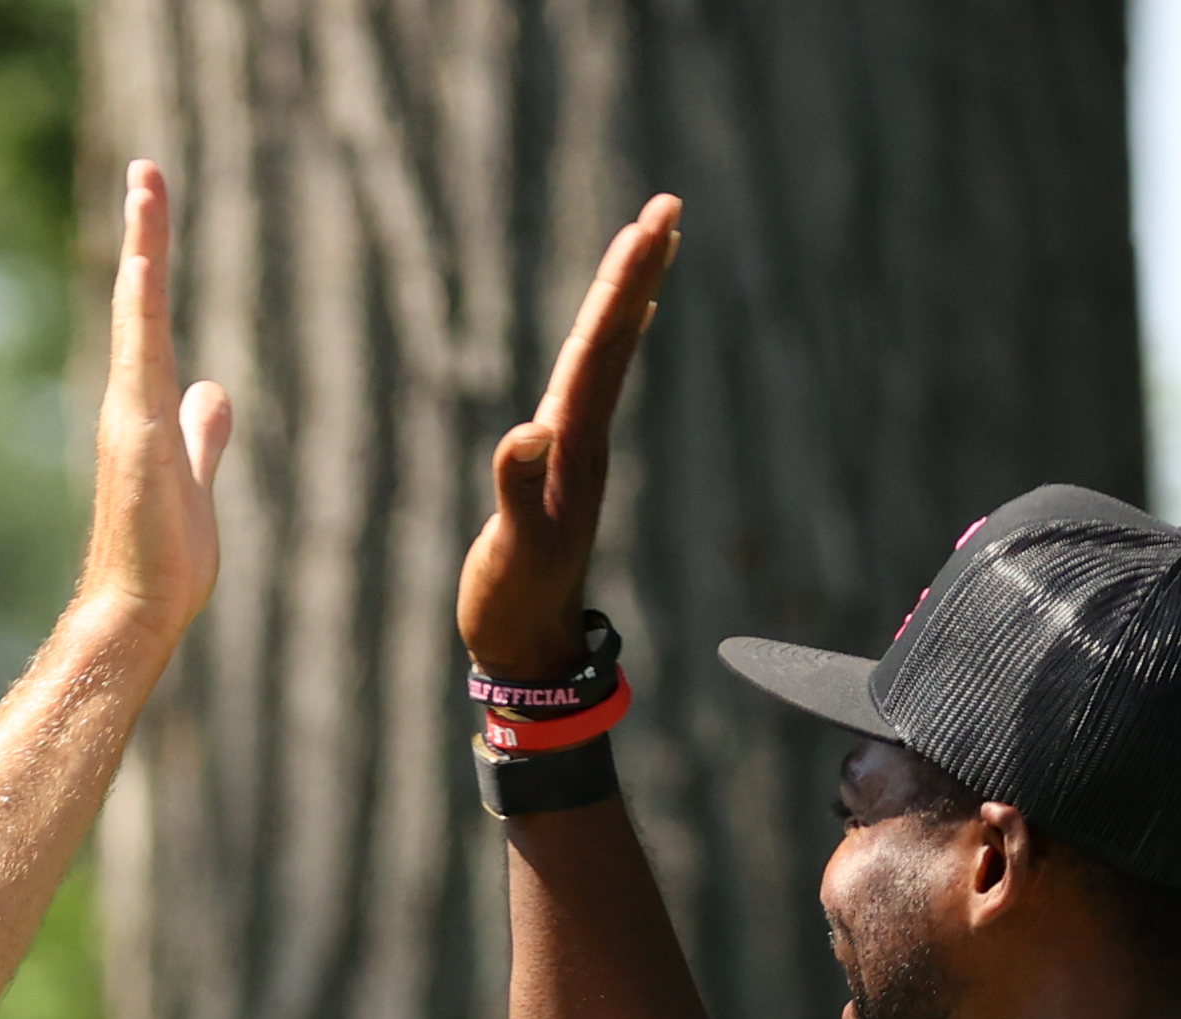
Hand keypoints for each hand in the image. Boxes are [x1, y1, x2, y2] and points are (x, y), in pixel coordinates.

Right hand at [78, 161, 233, 641]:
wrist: (137, 610)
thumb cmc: (163, 560)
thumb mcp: (195, 478)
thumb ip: (202, 434)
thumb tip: (215, 393)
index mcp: (147, 408)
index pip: (154, 322)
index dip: (156, 264)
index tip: (155, 209)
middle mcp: (131, 401)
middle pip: (139, 301)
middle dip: (146, 234)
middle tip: (147, 169)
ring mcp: (129, 414)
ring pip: (137, 314)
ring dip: (144, 245)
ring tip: (147, 180)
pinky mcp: (135, 434)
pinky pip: (139, 357)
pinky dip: (140, 305)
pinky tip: (145, 263)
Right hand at [457, 194, 681, 683]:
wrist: (528, 652)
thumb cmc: (514, 605)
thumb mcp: (512, 551)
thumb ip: (517, 494)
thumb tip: (527, 435)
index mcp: (573, 445)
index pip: (602, 346)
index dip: (624, 282)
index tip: (652, 223)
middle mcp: (583, 439)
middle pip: (616, 338)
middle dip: (639, 269)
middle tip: (668, 205)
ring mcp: (575, 451)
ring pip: (608, 356)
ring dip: (629, 297)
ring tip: (651, 244)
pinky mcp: (560, 465)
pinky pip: (592, 387)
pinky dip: (609, 346)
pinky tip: (619, 329)